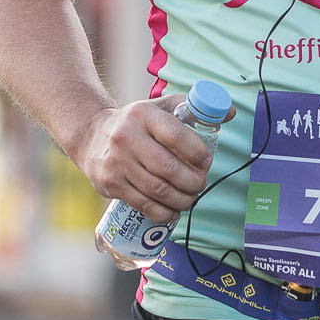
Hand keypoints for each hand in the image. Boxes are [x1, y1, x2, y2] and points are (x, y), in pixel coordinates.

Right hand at [78, 92, 231, 223]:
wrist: (90, 134)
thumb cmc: (135, 122)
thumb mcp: (159, 107)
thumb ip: (192, 108)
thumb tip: (230, 113)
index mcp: (143, 115)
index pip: (177, 136)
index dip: (198, 154)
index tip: (206, 162)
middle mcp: (126, 137)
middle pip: (169, 168)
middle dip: (193, 182)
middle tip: (200, 184)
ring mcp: (116, 162)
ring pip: (157, 190)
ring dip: (181, 200)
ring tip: (191, 198)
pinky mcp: (110, 183)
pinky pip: (142, 204)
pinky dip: (163, 212)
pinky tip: (173, 211)